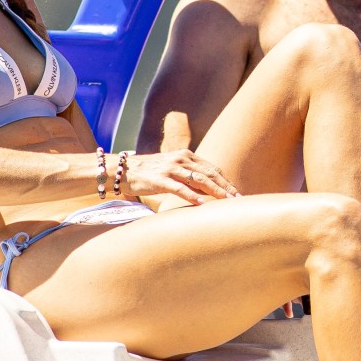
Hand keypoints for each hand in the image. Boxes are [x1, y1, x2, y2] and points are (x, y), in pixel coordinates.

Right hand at [122, 150, 240, 204]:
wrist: (121, 169)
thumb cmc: (148, 172)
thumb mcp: (171, 169)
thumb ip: (188, 176)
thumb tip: (205, 190)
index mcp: (186, 156)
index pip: (212, 169)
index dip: (225, 181)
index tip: (236, 193)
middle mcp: (181, 159)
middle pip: (210, 174)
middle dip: (226, 187)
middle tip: (239, 199)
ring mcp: (170, 169)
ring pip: (199, 180)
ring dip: (215, 191)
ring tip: (227, 201)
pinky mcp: (159, 179)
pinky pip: (179, 188)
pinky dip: (191, 196)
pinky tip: (202, 203)